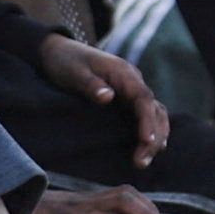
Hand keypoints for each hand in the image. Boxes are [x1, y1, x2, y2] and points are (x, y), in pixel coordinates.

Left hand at [33, 32, 170, 165]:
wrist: (59, 52)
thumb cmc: (66, 61)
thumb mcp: (73, 72)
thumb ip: (90, 84)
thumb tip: (108, 97)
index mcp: (123, 73)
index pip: (143, 98)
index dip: (148, 121)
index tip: (146, 141)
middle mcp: (133, 81)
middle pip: (154, 109)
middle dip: (154, 136)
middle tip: (141, 162)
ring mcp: (131, 90)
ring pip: (155, 113)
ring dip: (155, 137)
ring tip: (143, 162)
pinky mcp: (126, 99)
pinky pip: (145, 115)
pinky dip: (151, 130)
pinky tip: (148, 148)